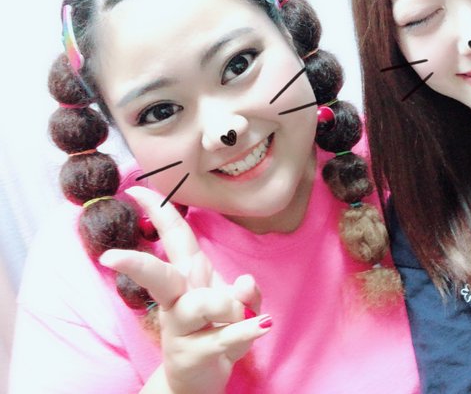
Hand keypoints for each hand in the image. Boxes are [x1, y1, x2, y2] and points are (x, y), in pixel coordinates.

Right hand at [99, 185, 271, 393]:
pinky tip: (264, 324)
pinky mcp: (196, 354)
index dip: (158, 212)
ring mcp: (182, 329)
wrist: (197, 380)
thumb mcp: (234, 304)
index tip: (135, 190)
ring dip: (228, 304)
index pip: (174, 238)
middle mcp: (178, 300)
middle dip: (138, 265)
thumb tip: (245, 281)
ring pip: (199, 305)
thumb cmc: (213, 328)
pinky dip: (247, 330)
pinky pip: (226, 336)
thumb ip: (246, 292)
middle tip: (112, 258)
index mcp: (187, 277)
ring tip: (240, 313)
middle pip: (158, 277)